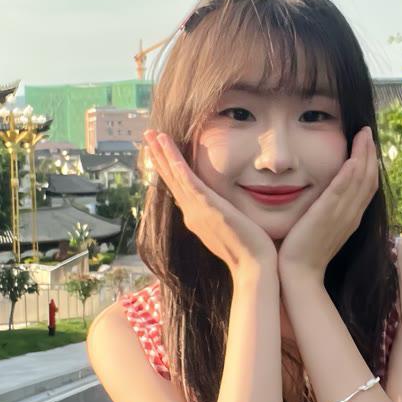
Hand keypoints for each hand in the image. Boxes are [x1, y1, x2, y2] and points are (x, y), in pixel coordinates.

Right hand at [143, 129, 276, 281]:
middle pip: (171, 180)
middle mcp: (192, 214)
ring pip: (174, 176)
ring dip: (162, 153)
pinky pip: (186, 179)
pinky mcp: (206, 206)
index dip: (169, 170)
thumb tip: (228, 210)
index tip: (161, 154)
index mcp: (197, 218)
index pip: (179, 189)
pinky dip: (175, 162)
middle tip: (148, 136)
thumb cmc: (251, 252)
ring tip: (151, 133)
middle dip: (159, 157)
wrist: (254, 267)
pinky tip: (166, 147)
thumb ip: (226, 217)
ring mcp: (196, 210)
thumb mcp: (233, 230)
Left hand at [276, 125, 378, 282]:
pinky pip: (342, 191)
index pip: (367, 186)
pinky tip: (352, 158)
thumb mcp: (320, 227)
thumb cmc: (303, 252)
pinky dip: (349, 173)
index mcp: (351, 218)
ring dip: (363, 155)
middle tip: (367, 131)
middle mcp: (351, 215)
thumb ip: (324, 210)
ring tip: (363, 134)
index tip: (366, 145)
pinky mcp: (327, 216)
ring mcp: (341, 216)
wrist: (299, 275)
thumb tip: (320, 195)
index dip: (369, 163)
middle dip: (369, 153)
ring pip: (360, 180)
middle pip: (369, 179)